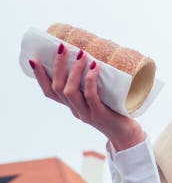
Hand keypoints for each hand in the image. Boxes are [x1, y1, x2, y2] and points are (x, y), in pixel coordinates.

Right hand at [29, 43, 145, 151]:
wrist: (127, 135)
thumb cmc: (115, 112)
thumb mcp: (100, 97)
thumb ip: (94, 84)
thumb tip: (95, 59)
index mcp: (73, 106)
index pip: (50, 91)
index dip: (40, 77)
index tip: (34, 60)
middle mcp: (76, 110)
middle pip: (57, 88)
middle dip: (57, 66)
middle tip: (61, 47)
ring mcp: (86, 113)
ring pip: (70, 92)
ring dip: (74, 71)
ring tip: (81, 54)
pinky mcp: (100, 114)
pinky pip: (91, 96)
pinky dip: (90, 80)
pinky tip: (95, 67)